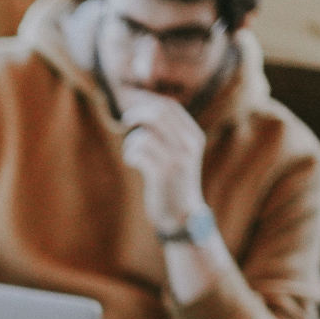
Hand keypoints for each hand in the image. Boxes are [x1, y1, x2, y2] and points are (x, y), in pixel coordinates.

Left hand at [120, 88, 207, 234]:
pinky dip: (130, 154)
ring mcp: (176, 159)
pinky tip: (132, 162)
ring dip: (131, 142)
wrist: (182, 215)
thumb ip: (169, 134)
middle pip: (157, 113)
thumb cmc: (174, 182)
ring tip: (133, 154)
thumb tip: (144, 109)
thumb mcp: (180, 154)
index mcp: (194, 137)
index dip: (147, 103)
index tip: (132, 109)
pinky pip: (139, 151)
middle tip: (125, 122)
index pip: (169, 107)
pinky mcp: (162, 173)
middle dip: (136, 114)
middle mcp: (188, 145)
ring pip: (145, 134)